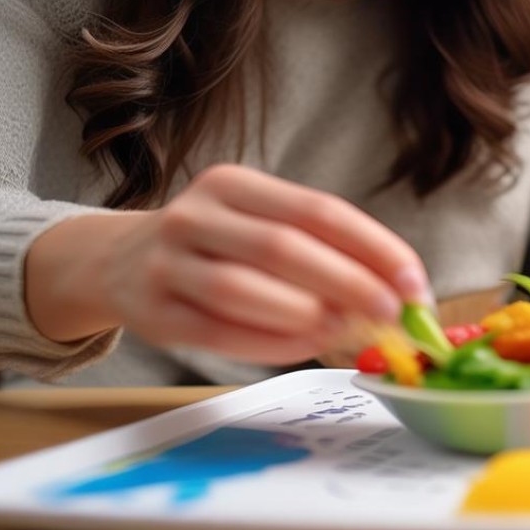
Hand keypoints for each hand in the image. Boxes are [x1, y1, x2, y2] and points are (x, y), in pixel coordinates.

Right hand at [28, 164, 430, 364]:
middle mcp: (196, 215)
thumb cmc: (215, 245)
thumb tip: (392, 290)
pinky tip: (308, 345)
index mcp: (234, 184)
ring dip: (307, 316)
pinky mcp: (151, 314)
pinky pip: (219, 332)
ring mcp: (166, 263)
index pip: (318, 210)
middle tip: (391, 312)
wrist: (116, 262)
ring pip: (243, 289)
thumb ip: (319, 250)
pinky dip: (271, 343)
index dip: (373, 246)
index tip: (413, 281)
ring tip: (349, 330)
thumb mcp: (260, 224)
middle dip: (348, 283)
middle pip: (284, 247)